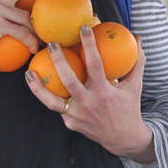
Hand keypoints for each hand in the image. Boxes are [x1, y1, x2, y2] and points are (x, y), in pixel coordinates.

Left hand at [25, 26, 154, 161]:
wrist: (123, 139)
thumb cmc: (129, 107)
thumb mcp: (135, 85)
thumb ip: (137, 61)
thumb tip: (138, 38)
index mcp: (105, 92)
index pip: (96, 65)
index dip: (89, 45)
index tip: (83, 28)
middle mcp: (89, 104)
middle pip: (69, 81)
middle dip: (59, 61)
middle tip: (51, 44)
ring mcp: (77, 116)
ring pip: (52, 102)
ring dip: (38, 88)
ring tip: (29, 73)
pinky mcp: (70, 123)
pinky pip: (59, 107)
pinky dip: (50, 96)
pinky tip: (41, 85)